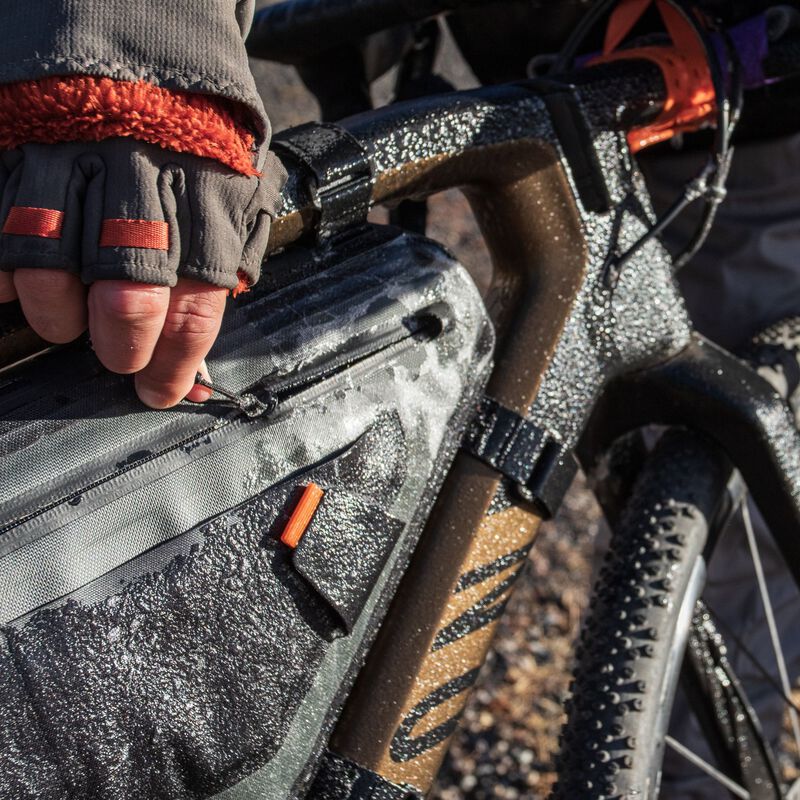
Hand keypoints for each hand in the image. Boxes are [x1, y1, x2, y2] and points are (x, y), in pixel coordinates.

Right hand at [0, 139, 282, 408]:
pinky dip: (7, 271)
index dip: (174, 364)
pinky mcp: (24, 153)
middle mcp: (143, 191)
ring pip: (52, 274)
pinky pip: (2, 231)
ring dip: (58, 315)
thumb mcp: (236, 193)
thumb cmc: (195, 136)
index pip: (193, 310)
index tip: (161, 390)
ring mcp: (77, 169)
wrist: (145, 45)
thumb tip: (198, 344)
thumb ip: (224, 261)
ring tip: (69, 318)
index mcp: (207, 205)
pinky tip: (22, 278)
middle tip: (119, 356)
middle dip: (120, 348)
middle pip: (127, 303)